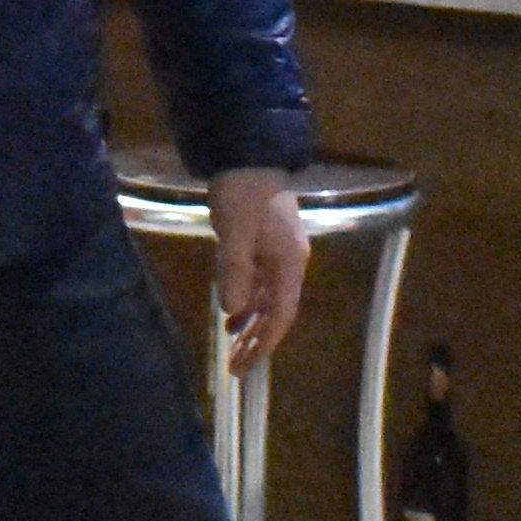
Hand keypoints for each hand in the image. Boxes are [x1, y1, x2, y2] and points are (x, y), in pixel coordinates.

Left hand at [203, 165, 310, 368]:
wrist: (247, 153)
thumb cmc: (242, 193)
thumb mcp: (235, 234)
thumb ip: (235, 273)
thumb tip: (234, 313)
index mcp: (290, 261)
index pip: (282, 313)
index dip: (265, 341)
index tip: (247, 364)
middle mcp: (290, 261)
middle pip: (278, 310)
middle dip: (258, 339)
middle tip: (237, 366)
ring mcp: (278, 252)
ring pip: (268, 298)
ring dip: (251, 322)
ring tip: (230, 344)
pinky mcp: (265, 243)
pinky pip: (259, 282)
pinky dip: (246, 300)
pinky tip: (231, 311)